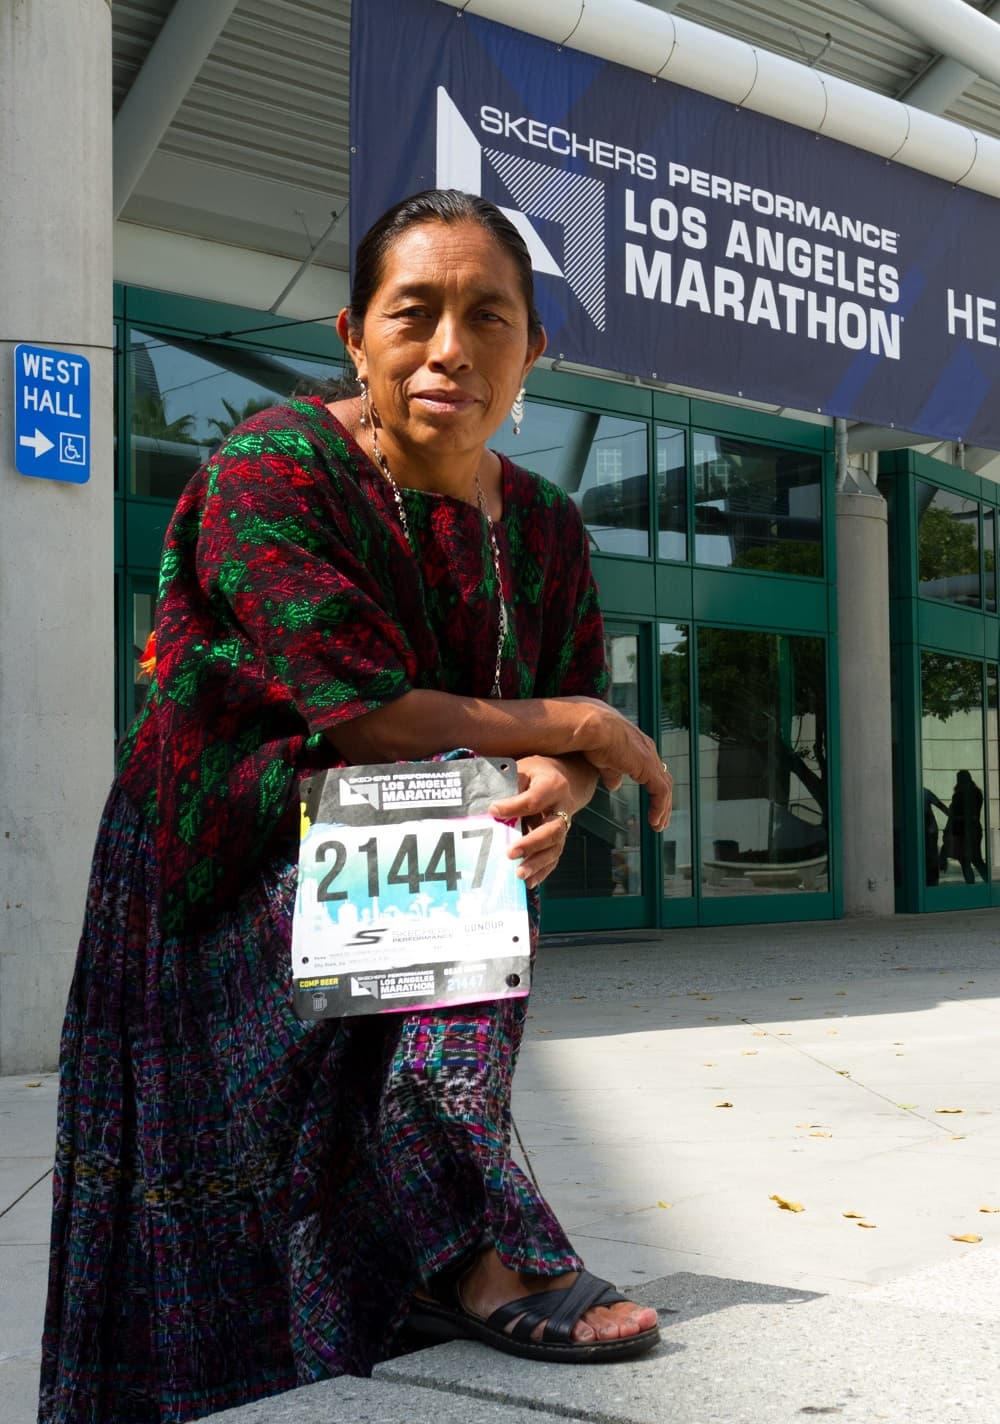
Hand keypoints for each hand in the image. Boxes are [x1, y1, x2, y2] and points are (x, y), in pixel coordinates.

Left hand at [489, 755, 593, 889]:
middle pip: (551, 830)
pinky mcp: (560, 840)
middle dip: (531, 843)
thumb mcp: (525, 768)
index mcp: (553, 787)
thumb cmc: (537, 774)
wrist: (565, 779)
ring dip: (537, 863)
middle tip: (510, 853)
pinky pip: (554, 858)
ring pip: (554, 848)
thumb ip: (512, 783)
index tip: (492, 810)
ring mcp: (564, 827)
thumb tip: (492, 804)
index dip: (513, 806)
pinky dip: (543, 872)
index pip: (534, 800)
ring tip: (519, 874)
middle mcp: (563, 808)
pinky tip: (529, 883)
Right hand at [564, 699, 672, 830]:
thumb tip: (615, 785)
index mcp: (636, 745)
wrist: (587, 727)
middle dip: (662, 801)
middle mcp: (647, 749)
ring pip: (664, 787)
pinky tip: (654, 822)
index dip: (652, 787)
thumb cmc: (587, 737)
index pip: (651, 769)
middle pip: (662, 779)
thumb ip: (611, 772)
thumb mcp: (601, 760)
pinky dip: (660, 808)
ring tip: (658, 825)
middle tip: (659, 819)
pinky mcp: (648, 767)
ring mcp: (649, 757)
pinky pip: (661, 792)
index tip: (650, 804)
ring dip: (663, 808)